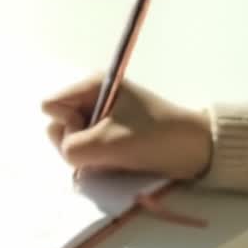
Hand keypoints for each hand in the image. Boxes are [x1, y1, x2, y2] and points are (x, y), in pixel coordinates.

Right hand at [42, 75, 212, 180]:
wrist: (197, 150)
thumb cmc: (156, 138)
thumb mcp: (110, 144)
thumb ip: (73, 148)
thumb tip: (66, 154)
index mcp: (92, 85)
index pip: (50, 106)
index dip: (66, 124)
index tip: (96, 129)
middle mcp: (92, 98)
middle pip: (58, 124)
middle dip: (76, 142)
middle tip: (105, 147)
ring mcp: (100, 118)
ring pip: (71, 140)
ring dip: (88, 155)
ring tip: (114, 156)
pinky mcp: (109, 135)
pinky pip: (86, 150)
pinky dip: (97, 160)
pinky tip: (118, 161)